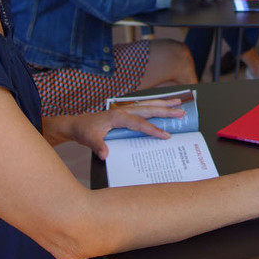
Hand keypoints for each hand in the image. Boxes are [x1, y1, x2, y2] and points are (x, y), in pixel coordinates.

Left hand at [67, 99, 186, 159]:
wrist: (78, 124)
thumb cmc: (85, 131)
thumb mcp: (89, 140)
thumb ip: (98, 146)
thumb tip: (105, 155)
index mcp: (117, 116)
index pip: (139, 123)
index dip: (152, 129)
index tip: (166, 135)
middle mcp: (124, 110)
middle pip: (148, 109)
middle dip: (165, 111)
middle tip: (181, 112)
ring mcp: (126, 109)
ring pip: (148, 104)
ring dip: (163, 104)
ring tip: (178, 103)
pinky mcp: (127, 112)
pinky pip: (144, 107)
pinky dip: (156, 105)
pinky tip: (165, 105)